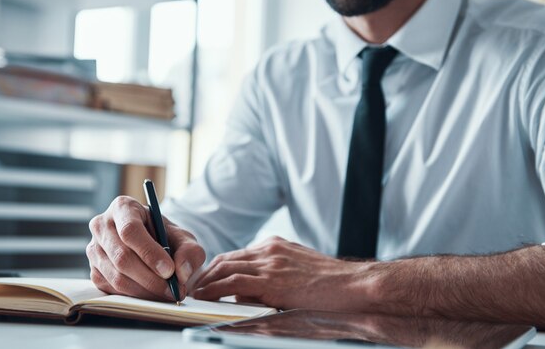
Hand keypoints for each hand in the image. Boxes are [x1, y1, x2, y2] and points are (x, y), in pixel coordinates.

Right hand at [87, 196, 205, 300]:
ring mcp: (94, 250)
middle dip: (151, 278)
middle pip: (122, 257)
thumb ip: (190, 251)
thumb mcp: (184, 238)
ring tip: (167, 294)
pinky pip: (112, 290)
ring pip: (117, 277)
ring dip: (145, 291)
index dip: (149, 252)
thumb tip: (181, 272)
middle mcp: (102, 226)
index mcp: (123, 207)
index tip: (169, 270)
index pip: (130, 231)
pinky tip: (152, 294)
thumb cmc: (166, 237)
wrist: (154, 246)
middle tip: (173, 290)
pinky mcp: (94, 272)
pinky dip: (135, 297)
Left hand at [193, 236, 364, 309]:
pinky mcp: (271, 280)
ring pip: (224, 268)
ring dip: (205, 282)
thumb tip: (249, 291)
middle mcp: (269, 250)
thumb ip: (274, 276)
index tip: (205, 280)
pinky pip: (233, 282)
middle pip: (226, 259)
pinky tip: (204, 298)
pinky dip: (213, 289)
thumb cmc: (331, 284)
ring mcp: (270, 263)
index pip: (237, 255)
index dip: (217, 268)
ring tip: (192, 295)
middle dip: (205, 274)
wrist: (353, 285)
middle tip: (191, 288)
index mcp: (276, 246)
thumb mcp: (299, 270)